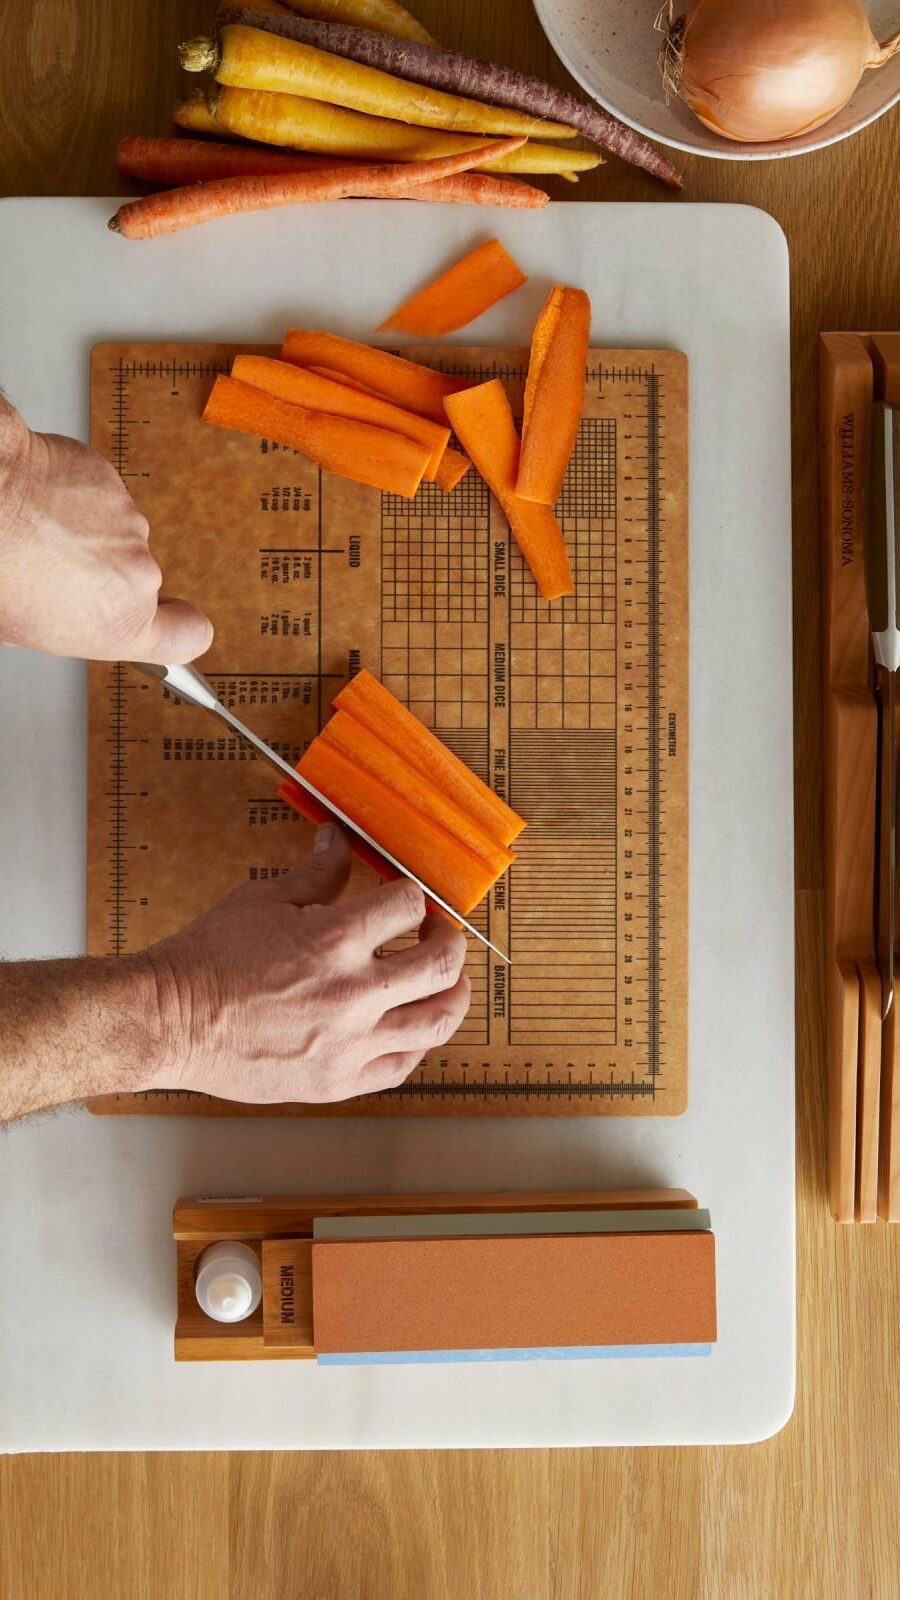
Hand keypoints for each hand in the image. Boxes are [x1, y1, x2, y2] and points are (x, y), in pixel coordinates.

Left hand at [0, 397, 211, 661]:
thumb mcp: (22, 628)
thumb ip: (70, 624)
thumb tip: (65, 612)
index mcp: (121, 624)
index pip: (190, 634)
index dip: (181, 626)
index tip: (174, 620)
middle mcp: (137, 575)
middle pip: (138, 582)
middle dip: (103, 575)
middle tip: (54, 571)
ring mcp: (128, 524)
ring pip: (115, 537)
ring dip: (86, 535)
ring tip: (38, 533)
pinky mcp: (110, 482)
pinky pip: (98, 499)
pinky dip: (74, 501)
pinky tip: (40, 504)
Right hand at [144, 824, 470, 1102]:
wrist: (170, 1020)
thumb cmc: (208, 960)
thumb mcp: (264, 898)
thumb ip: (317, 871)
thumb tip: (339, 836)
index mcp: (333, 941)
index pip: (408, 906)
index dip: (412, 896)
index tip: (408, 901)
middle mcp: (352, 994)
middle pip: (441, 964)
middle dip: (449, 941)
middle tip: (440, 936)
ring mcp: (348, 1044)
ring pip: (437, 1021)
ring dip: (453, 994)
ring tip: (448, 982)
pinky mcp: (337, 1082)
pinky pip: (403, 1066)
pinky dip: (419, 1042)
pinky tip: (413, 1026)